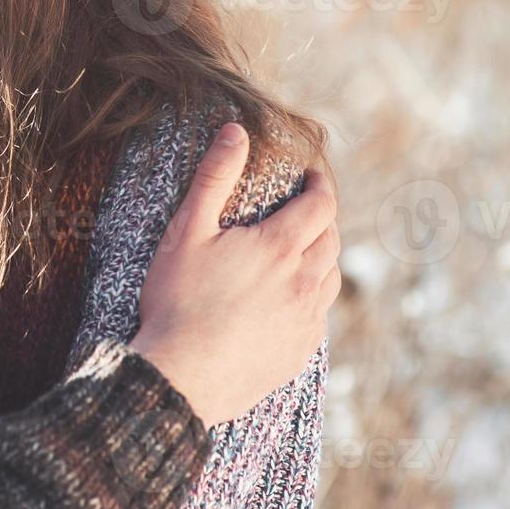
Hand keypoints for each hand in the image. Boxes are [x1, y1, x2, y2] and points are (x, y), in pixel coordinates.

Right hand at [129, 123, 339, 425]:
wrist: (180, 377)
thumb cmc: (177, 300)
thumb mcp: (187, 231)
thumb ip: (214, 178)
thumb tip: (236, 130)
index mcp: (281, 247)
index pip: (320, 204)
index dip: (318, 185)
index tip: (310, 176)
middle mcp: (305, 282)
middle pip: (331, 239)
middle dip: (321, 218)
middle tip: (302, 210)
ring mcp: (306, 320)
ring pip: (331, 277)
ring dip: (322, 257)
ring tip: (299, 251)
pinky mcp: (299, 352)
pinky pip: (319, 316)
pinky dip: (312, 297)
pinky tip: (289, 299)